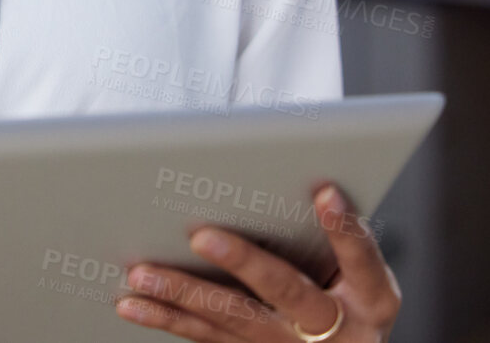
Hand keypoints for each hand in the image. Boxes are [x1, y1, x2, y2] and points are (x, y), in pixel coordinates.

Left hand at [115, 182, 400, 340]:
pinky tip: (133, 304)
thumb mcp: (362, 271)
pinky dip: (168, 318)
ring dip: (183, 294)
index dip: (345, 229)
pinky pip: (208, 337)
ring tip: (141, 272)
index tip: (324, 191)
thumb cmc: (351, 293)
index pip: (362, 260)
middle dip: (243, 262)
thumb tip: (298, 178)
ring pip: (233, 320)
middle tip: (200, 234)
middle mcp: (336, 328)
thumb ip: (334, 234)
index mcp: (373, 298)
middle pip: (285, 292)